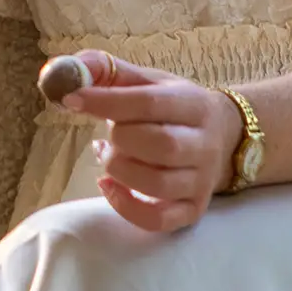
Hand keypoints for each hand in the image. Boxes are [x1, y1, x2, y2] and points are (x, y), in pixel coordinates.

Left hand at [50, 52, 244, 232]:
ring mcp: (201, 181)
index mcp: (193, 104)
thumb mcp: (146, 81)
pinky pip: (160, 220)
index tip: (71, 99)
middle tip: (107, 134)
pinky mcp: (193, 209)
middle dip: (119, 139)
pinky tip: (108, 186)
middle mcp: (204, 144)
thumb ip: (106, 71)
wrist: (224, 137)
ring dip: (120, 170)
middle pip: (161, 145)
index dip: (106, 102)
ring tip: (108, 155)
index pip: (149, 103)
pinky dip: (127, 207)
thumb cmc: (172, 106)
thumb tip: (67, 70)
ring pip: (158, 184)